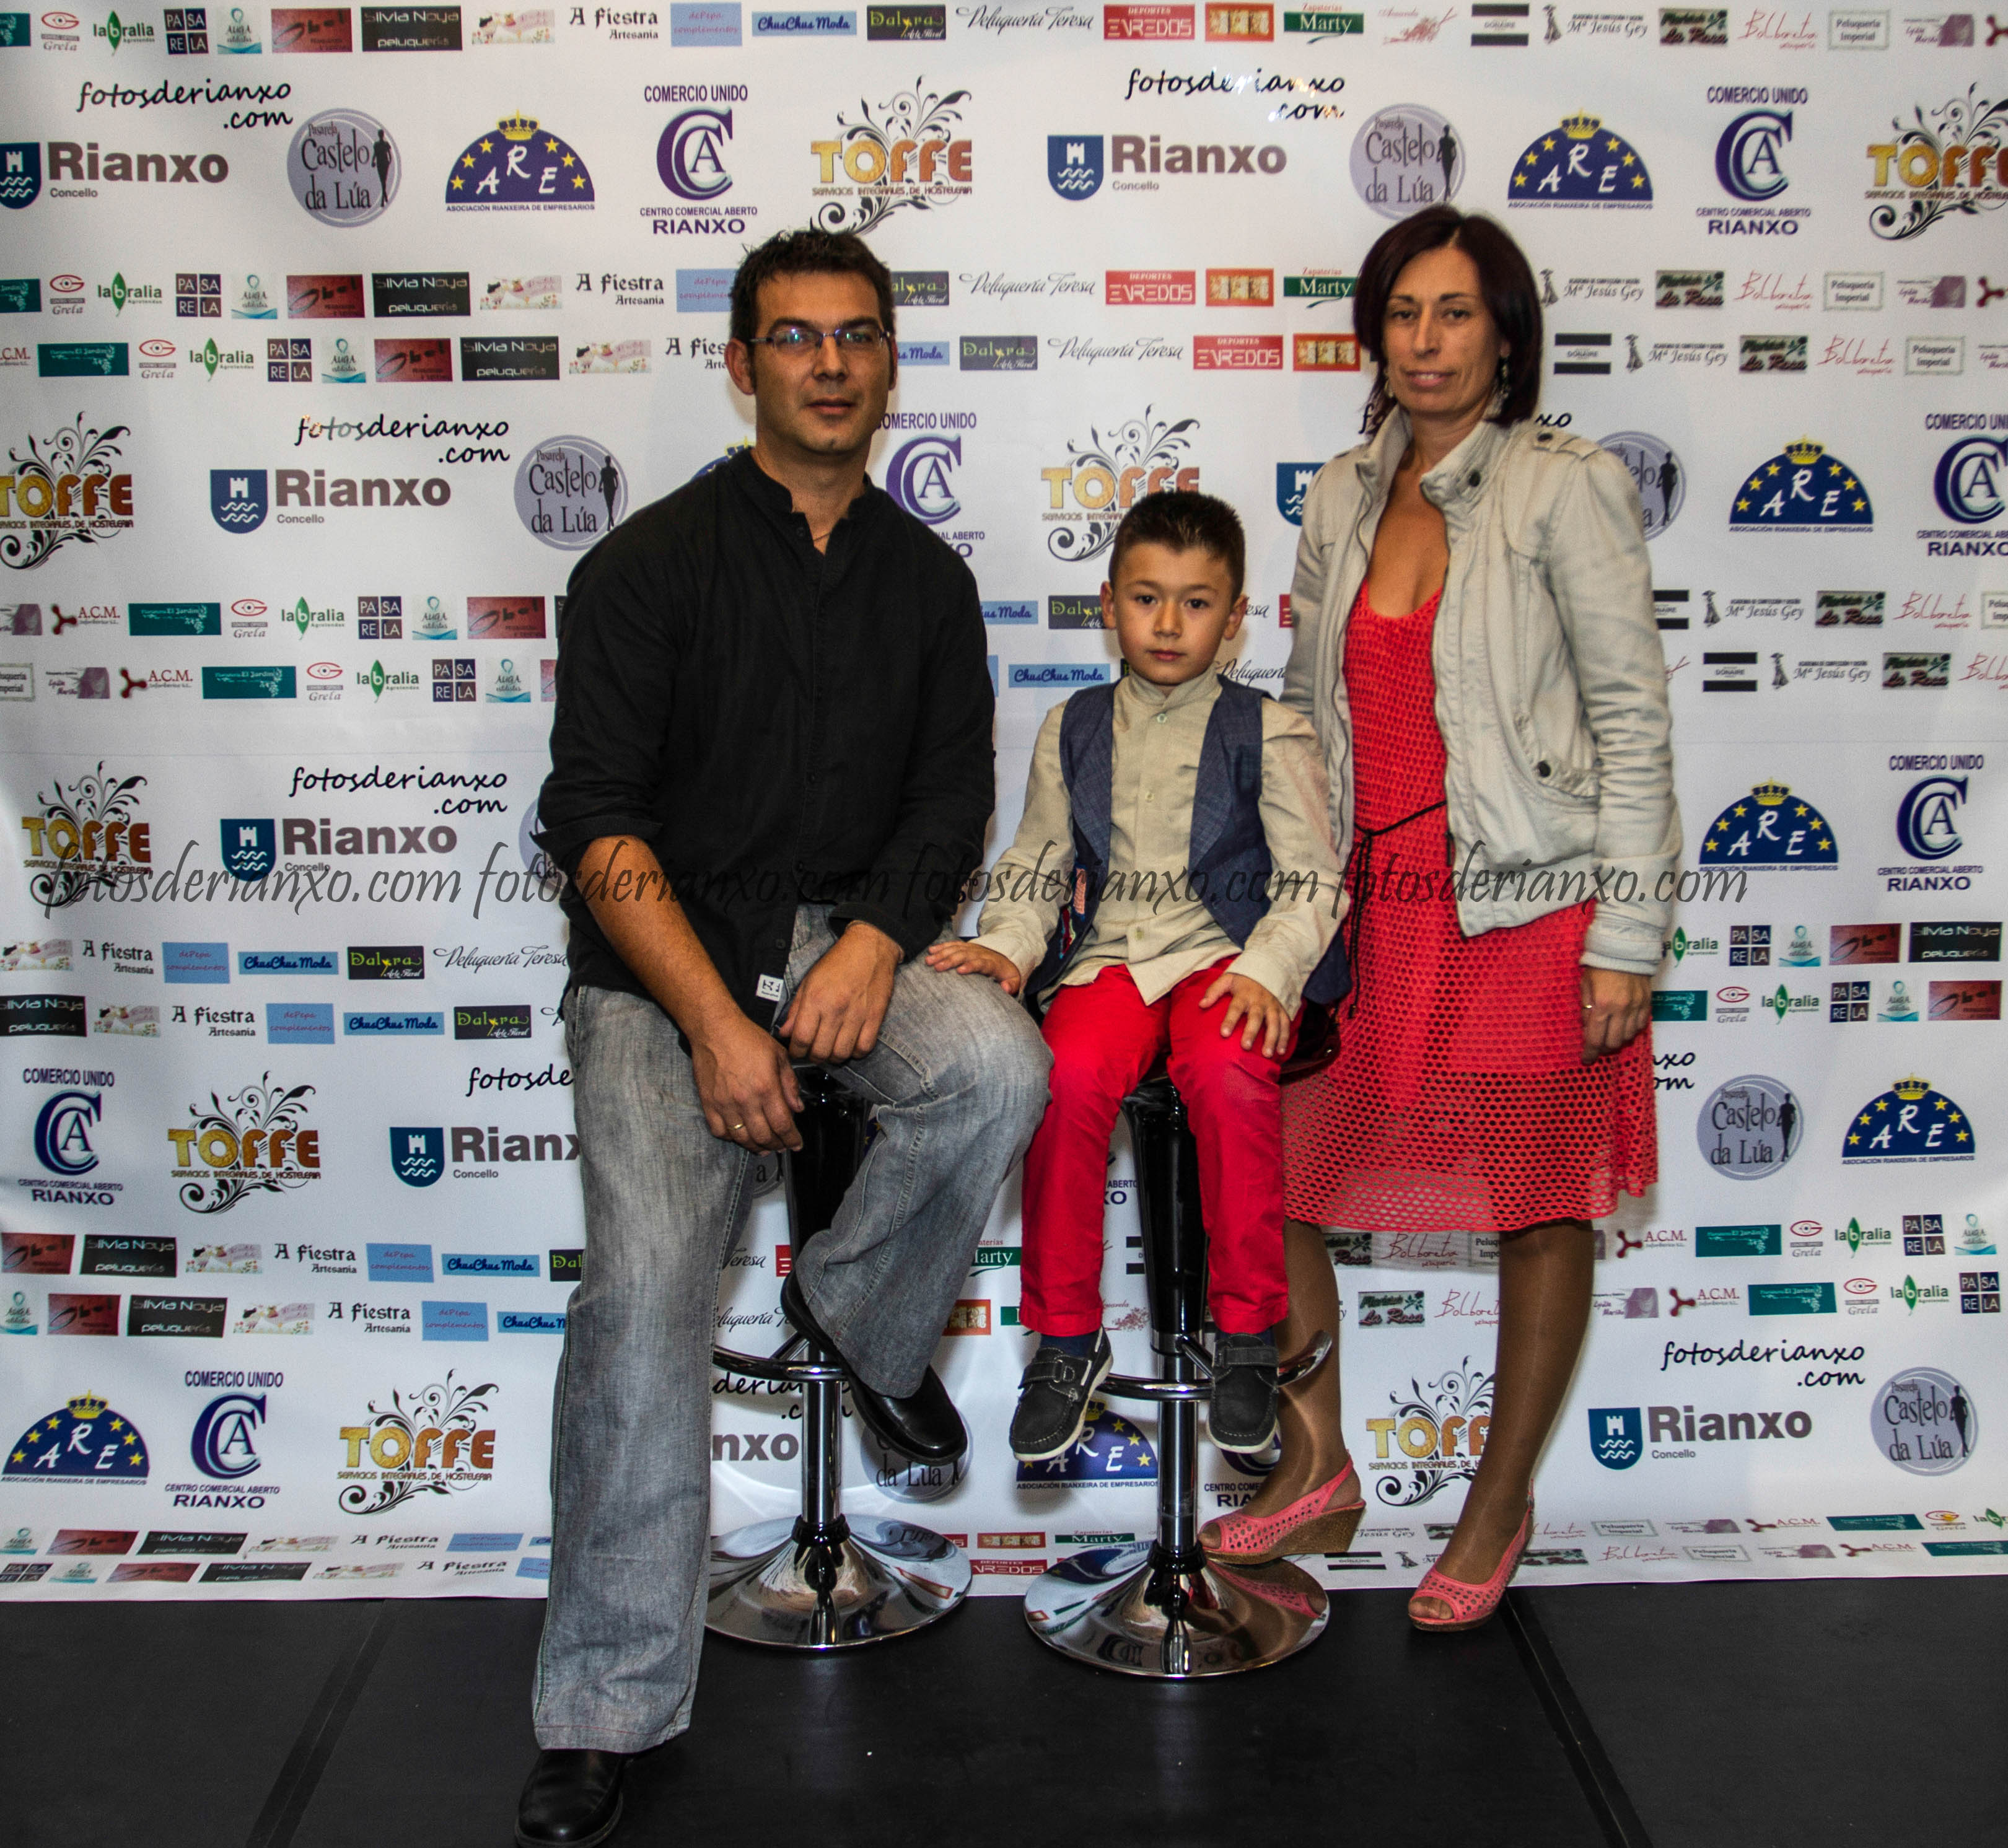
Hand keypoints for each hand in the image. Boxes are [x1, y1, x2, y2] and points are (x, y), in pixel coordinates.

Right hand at [690, 1011, 802, 1151]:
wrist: (715, 1029)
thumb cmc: (746, 1038)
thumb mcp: (778, 1055)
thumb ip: (789, 1083)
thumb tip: (797, 1107)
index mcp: (765, 1087)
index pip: (782, 1124)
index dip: (792, 1139)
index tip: (796, 1144)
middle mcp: (745, 1099)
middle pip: (763, 1136)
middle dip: (776, 1145)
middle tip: (782, 1145)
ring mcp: (725, 1103)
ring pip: (742, 1138)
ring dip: (756, 1146)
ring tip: (764, 1147)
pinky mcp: (709, 1103)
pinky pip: (719, 1130)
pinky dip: (731, 1138)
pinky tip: (740, 1135)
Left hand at [777, 921, 900, 1062]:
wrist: (869, 947)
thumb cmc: (837, 963)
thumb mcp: (809, 981)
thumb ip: (796, 1009)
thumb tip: (785, 1032)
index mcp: (816, 998)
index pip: (801, 1038)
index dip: (796, 1051)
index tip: (796, 1051)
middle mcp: (836, 1008)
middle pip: (821, 1051)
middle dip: (813, 1057)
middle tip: (812, 1053)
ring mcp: (857, 1014)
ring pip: (842, 1053)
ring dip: (833, 1057)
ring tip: (830, 1050)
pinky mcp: (875, 1017)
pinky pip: (864, 1047)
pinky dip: (855, 1052)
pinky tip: (850, 1045)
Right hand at [923, 939, 1023, 994]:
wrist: (1006, 957)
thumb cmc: (1007, 973)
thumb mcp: (1014, 980)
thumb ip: (1011, 985)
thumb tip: (1005, 988)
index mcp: (991, 963)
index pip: (981, 963)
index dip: (971, 965)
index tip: (960, 970)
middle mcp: (980, 953)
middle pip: (964, 955)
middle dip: (950, 960)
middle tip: (936, 967)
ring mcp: (972, 949)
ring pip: (956, 949)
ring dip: (942, 953)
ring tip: (929, 960)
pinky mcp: (966, 947)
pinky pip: (953, 945)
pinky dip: (942, 947)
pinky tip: (931, 950)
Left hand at [1198, 969, 1290, 1058]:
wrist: (1269, 968)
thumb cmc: (1243, 979)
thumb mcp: (1227, 979)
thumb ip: (1214, 991)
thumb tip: (1201, 1004)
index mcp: (1244, 994)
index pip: (1235, 1008)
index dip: (1230, 1020)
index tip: (1223, 1033)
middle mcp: (1259, 1001)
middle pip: (1256, 1017)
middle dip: (1251, 1032)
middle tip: (1245, 1047)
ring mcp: (1273, 1006)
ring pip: (1274, 1023)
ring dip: (1272, 1039)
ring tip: (1267, 1054)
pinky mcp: (1282, 1010)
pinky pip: (1285, 1025)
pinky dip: (1284, 1038)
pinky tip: (1281, 1052)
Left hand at [1580, 966, 1650, 1062]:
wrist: (1625, 949)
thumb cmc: (1600, 966)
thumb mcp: (1585, 986)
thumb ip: (1587, 1009)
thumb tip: (1588, 1029)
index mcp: (1602, 1005)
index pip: (1596, 1038)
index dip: (1590, 1052)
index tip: (1587, 1059)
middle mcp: (1621, 1009)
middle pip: (1614, 1042)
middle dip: (1604, 1048)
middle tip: (1598, 1046)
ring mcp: (1636, 1007)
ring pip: (1629, 1036)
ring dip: (1618, 1040)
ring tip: (1610, 1036)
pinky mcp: (1647, 1003)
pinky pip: (1641, 1026)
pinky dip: (1632, 1031)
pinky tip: (1624, 1027)